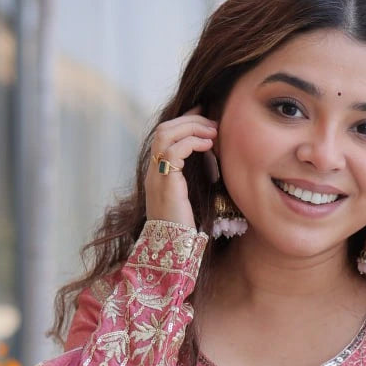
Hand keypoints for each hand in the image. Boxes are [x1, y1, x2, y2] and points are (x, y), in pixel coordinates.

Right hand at [145, 107, 217, 226]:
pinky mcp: (165, 183)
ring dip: (191, 128)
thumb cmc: (184, 228)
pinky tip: (208, 145)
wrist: (172, 250)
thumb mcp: (190, 198)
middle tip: (212, 122)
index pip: (164, 136)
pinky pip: (173, 151)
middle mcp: (153, 172)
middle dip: (189, 120)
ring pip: (165, 135)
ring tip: (212, 131)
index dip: (183, 121)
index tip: (203, 115)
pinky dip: (192, 142)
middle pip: (163, 130)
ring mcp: (156, 177)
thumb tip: (211, 161)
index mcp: (157, 174)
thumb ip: (194, 179)